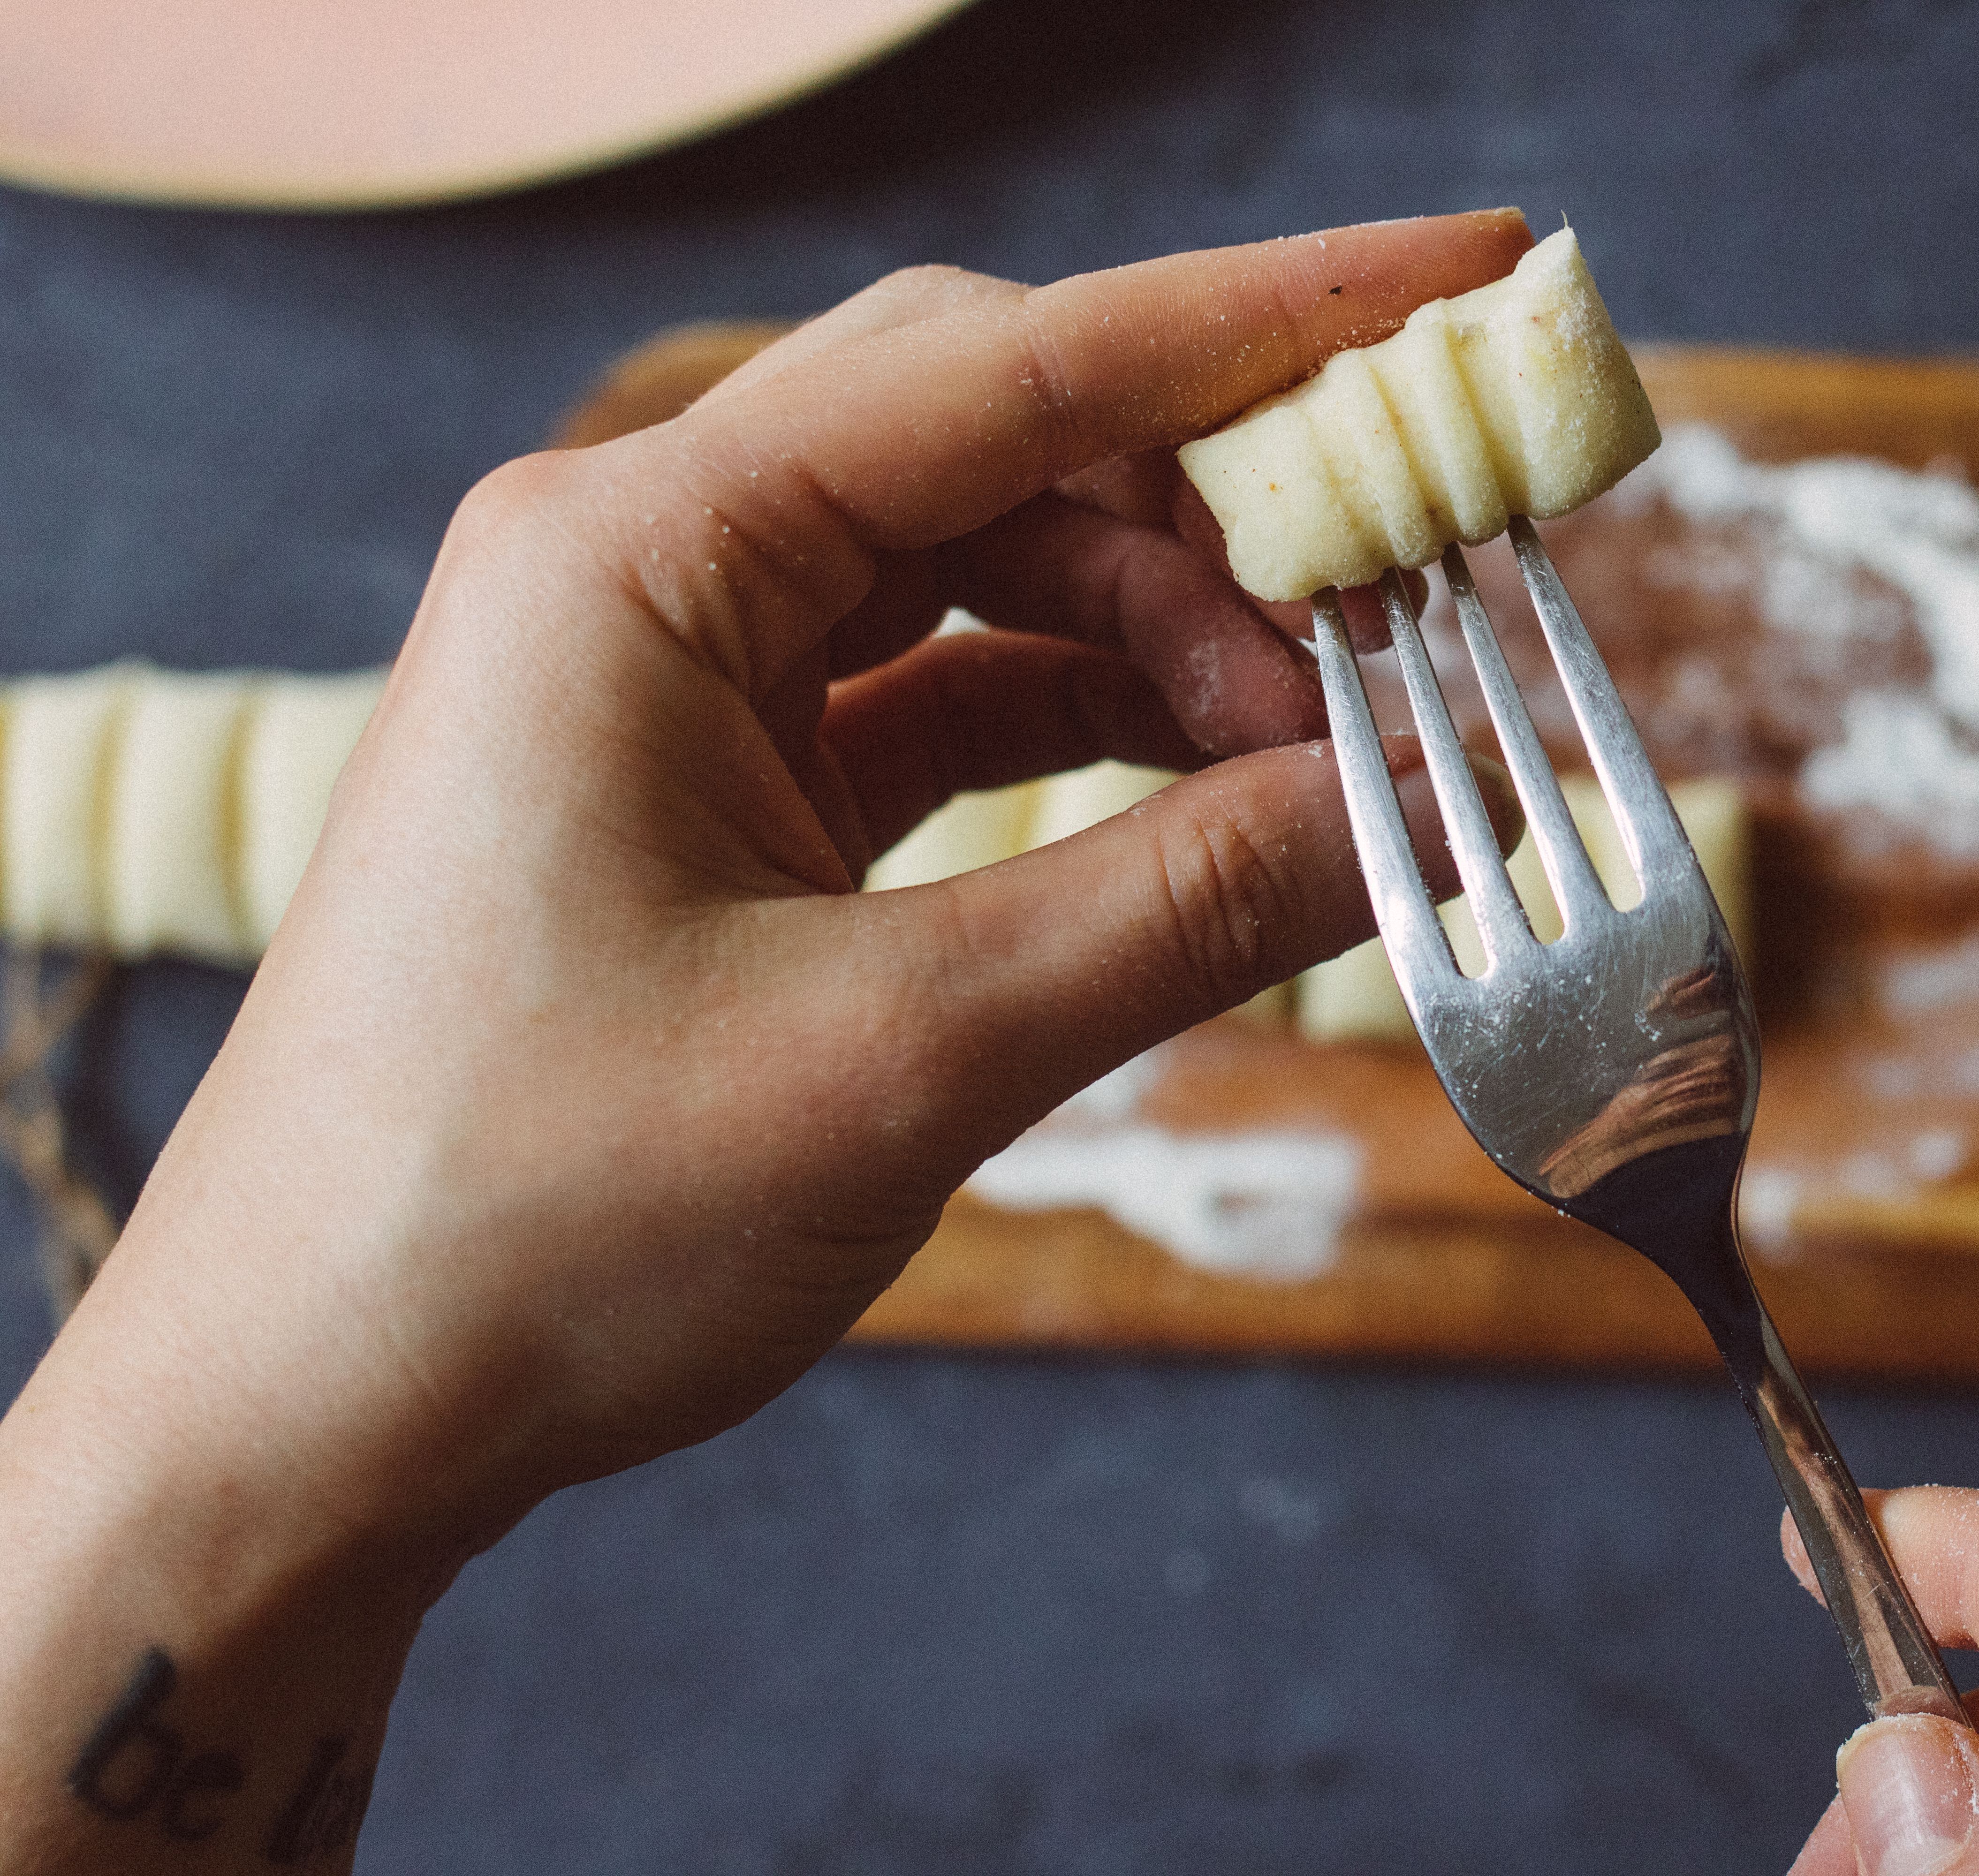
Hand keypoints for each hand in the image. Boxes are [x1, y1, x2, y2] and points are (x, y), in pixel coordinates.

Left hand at [0, 211, 1526, 1872]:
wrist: (314, 1409)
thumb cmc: (534, 1222)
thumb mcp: (904, 1054)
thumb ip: (1184, 905)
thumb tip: (1421, 810)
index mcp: (636, 557)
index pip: (1009, 366)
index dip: (1264, 319)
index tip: (1457, 286)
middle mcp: (641, 570)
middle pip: (997, 439)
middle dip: (1223, 504)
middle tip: (1412, 594)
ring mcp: (668, 677)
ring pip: (981, 568)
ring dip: (1165, 638)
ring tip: (1322, 750)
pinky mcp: (705, 785)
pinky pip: (937, 696)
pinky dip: (1086, 731)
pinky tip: (1214, 791)